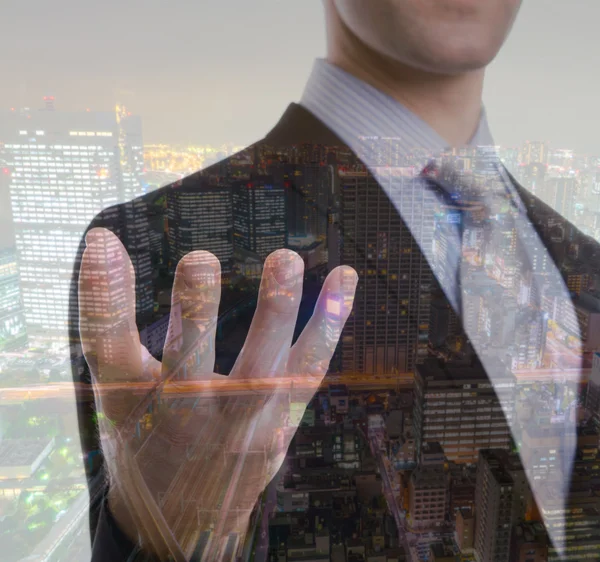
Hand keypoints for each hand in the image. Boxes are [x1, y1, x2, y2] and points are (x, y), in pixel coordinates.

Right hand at [78, 227, 357, 559]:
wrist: (186, 521)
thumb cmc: (148, 445)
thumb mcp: (117, 397)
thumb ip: (114, 331)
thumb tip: (108, 250)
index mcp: (133, 406)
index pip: (107, 347)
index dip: (103, 294)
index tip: (103, 241)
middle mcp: (186, 418)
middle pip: (189, 365)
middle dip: (195, 316)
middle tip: (198, 262)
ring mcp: (240, 423)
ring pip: (260, 370)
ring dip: (275, 315)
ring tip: (284, 261)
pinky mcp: (281, 422)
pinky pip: (309, 369)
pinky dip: (328, 322)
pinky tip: (344, 278)